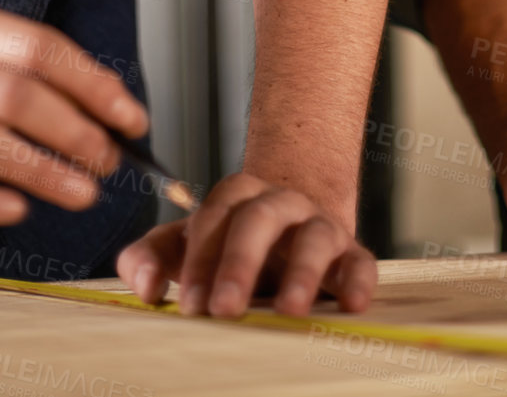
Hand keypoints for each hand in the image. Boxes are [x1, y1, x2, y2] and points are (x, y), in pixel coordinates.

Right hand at [0, 2, 147, 224]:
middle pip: (13, 95)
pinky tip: (18, 210)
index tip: (131, 118)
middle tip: (107, 161)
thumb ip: (43, 76)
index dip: (92, 84)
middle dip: (72, 131)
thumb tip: (116, 111)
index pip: (40, 48)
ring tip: (82, 192)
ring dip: (39, 170)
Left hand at [117, 171, 375, 317]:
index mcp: (238, 197)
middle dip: (240, 263)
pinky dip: (359, 281)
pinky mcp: (352, 256)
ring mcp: (320, 226)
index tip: (190, 306)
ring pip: (315, 236)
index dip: (201, 259)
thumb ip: (153, 256)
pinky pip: (362, 262)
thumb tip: (145, 286)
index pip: (216, 216)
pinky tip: (351, 305)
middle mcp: (281, 204)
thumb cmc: (231, 243)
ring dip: (302, 271)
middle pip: (260, 218)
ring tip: (289, 310)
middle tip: (224, 308)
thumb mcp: (189, 245)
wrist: (292, 229)